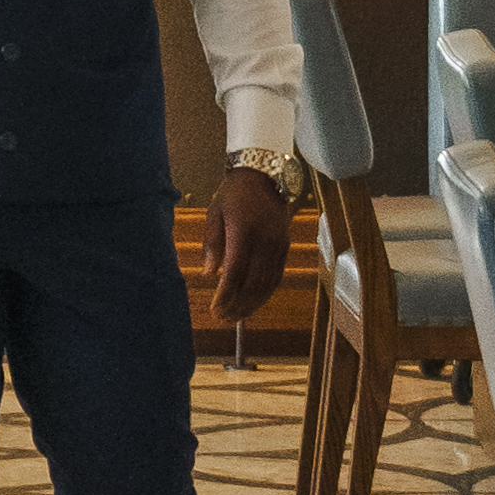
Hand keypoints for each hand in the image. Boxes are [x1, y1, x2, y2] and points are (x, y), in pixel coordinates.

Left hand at [199, 168, 290, 324]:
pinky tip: (253, 302)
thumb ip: (212, 243)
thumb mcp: (215, 212)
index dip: (226, 294)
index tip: (215, 309)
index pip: (236, 271)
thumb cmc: (234, 194)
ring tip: (236, 317)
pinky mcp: (285, 247)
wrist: (264, 175)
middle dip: (238, 304)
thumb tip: (209, 273)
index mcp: (244, 231)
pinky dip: (265, 293)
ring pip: (267, 283)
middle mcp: (265, 241)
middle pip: (253, 282)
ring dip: (252, 304)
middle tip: (223, 318)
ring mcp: (278, 245)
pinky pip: (277, 276)